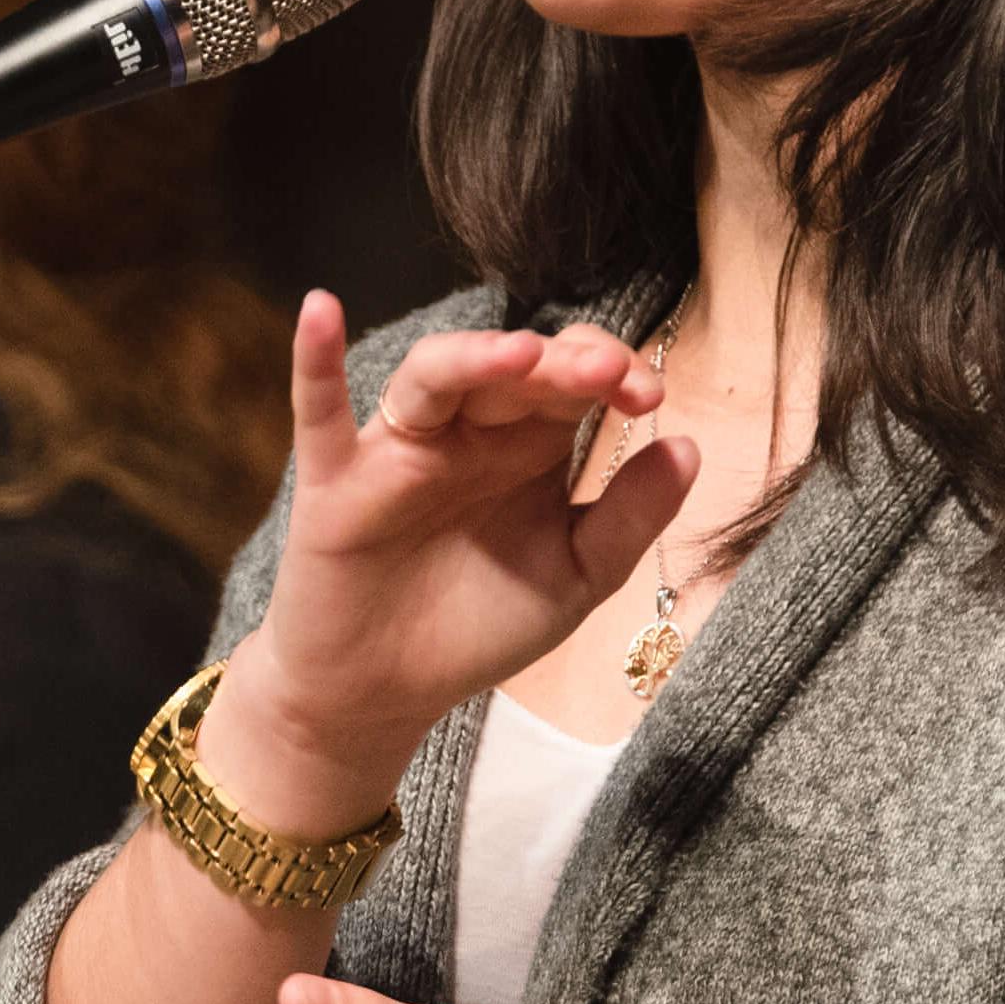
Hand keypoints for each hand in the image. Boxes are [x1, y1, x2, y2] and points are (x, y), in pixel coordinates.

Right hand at [196, 295, 696, 829]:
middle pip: (511, 370)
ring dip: (472, 357)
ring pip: (432, 378)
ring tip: (518, 355)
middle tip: (603, 374)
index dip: (610, 374)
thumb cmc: (478, 626)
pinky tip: (321, 310)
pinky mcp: (336, 480)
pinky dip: (315, 360)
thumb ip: (630, 516)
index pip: (572, 381)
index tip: (649, 397)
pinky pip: (320, 412)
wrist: (385, 693)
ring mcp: (399, 449)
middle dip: (559, 365)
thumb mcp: (575, 577)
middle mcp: (466, 432)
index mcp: (528, 445)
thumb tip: (689, 447)